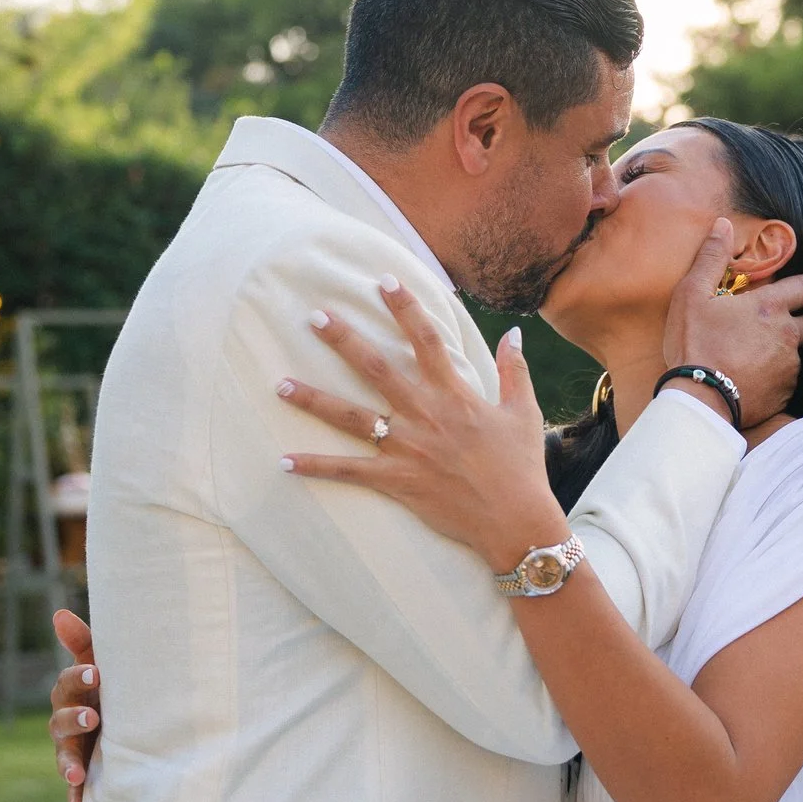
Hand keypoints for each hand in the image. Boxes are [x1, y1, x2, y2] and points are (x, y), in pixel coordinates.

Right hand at [48, 610, 100, 801]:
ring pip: (64, 757)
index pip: (67, 684)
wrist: (130, 725)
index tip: (96, 673)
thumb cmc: (112, 687)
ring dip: (68, 765)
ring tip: (76, 774)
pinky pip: (75, 791)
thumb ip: (83, 642)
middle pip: (61, 722)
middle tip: (93, 717)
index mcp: (73, 694)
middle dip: (74, 719)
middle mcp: (68, 723)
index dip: (79, 678)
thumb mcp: (102, 663)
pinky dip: (74, 801)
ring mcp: (75, 750)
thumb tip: (58, 613)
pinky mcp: (86, 775)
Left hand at [281, 279, 565, 570]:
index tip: (383, 281)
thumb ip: (514, 370)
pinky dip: (316, 467)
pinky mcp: (396, 481)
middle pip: (376, 368)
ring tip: (279, 383)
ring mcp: (406, 448)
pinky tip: (284, 461)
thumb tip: (513, 333)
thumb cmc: (521, 467)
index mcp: (455, 394)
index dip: (405, 307)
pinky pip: (348, 472)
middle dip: (343, 340)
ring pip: (350, 417)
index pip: (426, 339)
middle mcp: (425, 414)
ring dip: (313, 399)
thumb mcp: (523, 412)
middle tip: (314, 317)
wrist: (515, 520)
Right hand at [657, 217, 802, 426]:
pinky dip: (776, 378)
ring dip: (788, 352)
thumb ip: (711, 258)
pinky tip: (757, 379)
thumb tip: (723, 225)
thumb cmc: (695, 343)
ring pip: (800, 354)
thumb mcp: (692, 294)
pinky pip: (787, 381)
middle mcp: (788, 335)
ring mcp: (789, 367)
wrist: (700, 398)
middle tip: (800, 320)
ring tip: (764, 355)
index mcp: (771, 306)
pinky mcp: (784, 394)